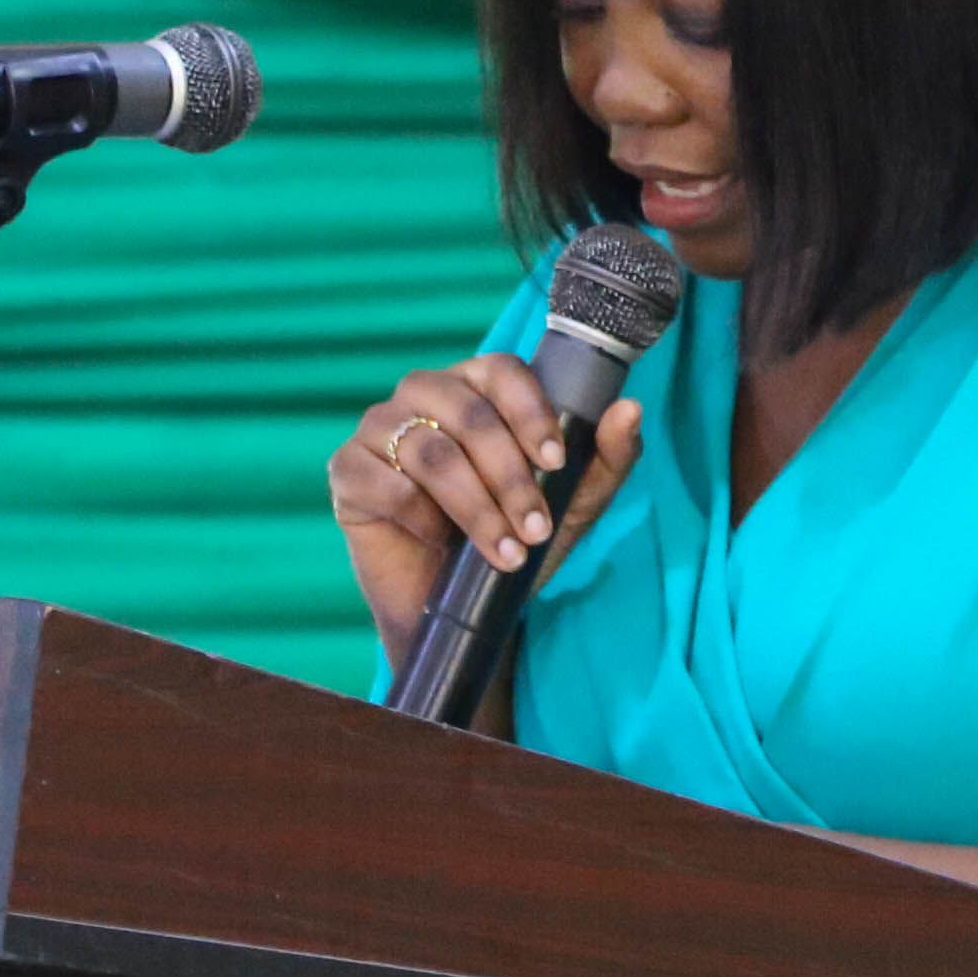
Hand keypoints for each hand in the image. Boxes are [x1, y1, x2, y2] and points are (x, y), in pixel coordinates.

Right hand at [331, 357, 646, 652]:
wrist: (455, 605)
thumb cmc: (511, 539)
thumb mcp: (571, 506)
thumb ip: (605, 459)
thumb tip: (630, 409)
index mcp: (475, 386)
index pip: (502, 371)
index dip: (531, 412)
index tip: (557, 461)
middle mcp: (424, 395)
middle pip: (468, 413)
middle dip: (511, 476)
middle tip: (535, 528)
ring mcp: (380, 428)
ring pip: (432, 451)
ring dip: (476, 506)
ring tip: (505, 551)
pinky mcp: (348, 470)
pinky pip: (385, 481)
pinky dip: (422, 517)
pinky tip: (443, 544)